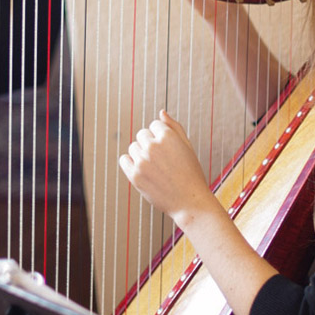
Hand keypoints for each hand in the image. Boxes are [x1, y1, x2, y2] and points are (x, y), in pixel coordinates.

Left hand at [119, 110, 217, 229]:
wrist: (190, 202)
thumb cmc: (190, 173)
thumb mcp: (187, 146)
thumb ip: (174, 127)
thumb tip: (161, 112)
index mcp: (168, 136)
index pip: (154, 125)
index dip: (162, 138)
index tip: (169, 151)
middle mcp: (153, 146)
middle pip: (141, 135)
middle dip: (150, 145)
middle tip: (163, 161)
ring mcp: (143, 161)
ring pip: (133, 147)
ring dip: (140, 155)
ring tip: (155, 168)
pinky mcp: (135, 176)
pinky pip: (124, 160)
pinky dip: (130, 163)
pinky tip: (141, 171)